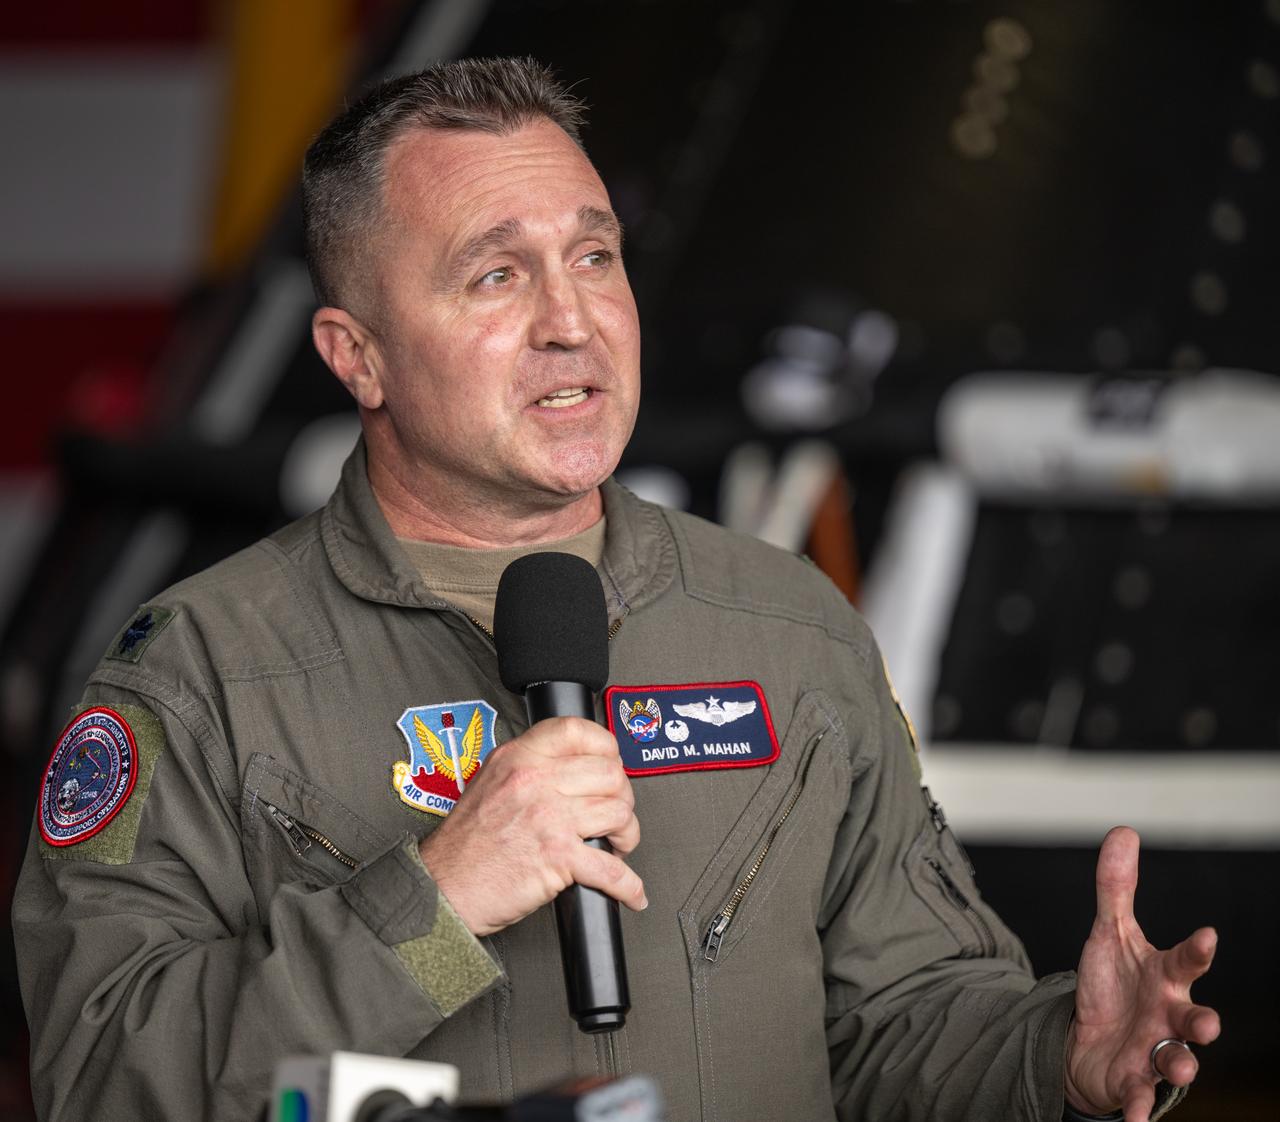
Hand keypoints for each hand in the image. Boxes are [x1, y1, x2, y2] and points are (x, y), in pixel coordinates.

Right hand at [418, 716, 644, 935]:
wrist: (443, 886)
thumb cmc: (464, 843)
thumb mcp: (490, 781)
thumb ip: (528, 766)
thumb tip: (571, 766)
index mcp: (519, 757)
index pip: (577, 730)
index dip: (606, 746)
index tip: (612, 761)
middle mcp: (535, 781)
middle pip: (609, 773)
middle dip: (621, 797)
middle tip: (614, 813)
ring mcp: (548, 817)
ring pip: (618, 813)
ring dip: (626, 834)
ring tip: (616, 845)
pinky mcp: (557, 857)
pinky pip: (611, 868)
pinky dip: (628, 885)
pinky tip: (631, 892)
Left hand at [1065, 826, 1219, 1121]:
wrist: (1090, 1037)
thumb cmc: (1113, 985)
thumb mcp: (1108, 934)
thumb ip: (1116, 889)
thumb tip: (1124, 831)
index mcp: (1165, 978)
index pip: (1185, 962)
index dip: (1196, 950)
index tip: (1206, 935)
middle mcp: (1168, 1017)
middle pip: (1193, 1021)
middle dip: (1203, 1023)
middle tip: (1207, 1023)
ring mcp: (1154, 1052)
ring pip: (1176, 1062)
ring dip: (1179, 1066)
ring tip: (1177, 1067)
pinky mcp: (1133, 1081)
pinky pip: (1140, 1098)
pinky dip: (1139, 1109)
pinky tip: (1134, 1118)